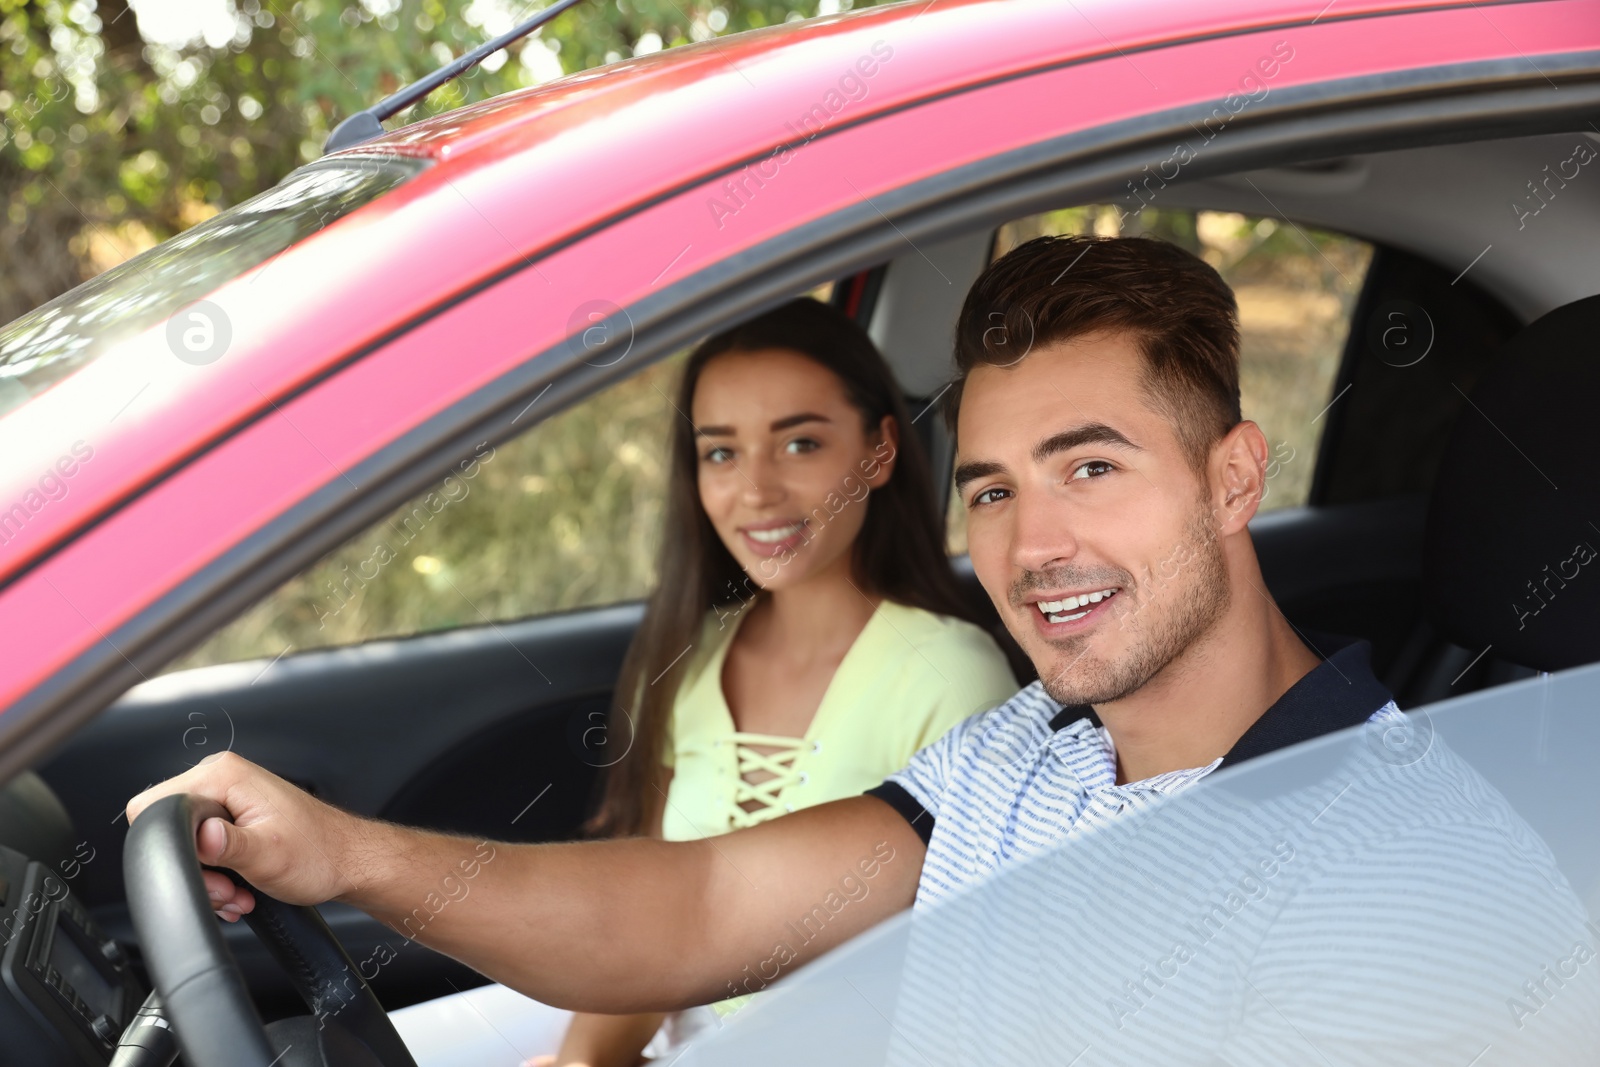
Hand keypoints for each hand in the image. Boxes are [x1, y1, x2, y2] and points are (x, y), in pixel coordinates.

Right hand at [126, 751, 365, 919]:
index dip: (168, 845)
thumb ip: (229, 846)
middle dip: (195, 870)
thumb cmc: (319, 853)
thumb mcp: (269, 855)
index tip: (205, 870)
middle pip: (168, 829)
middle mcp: (222, 778)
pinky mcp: (233, 817)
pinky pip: (204, 849)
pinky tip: (241, 889)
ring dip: (209, 880)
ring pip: (186, 846)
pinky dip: (218, 877)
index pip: (153, 805)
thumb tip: (202, 837)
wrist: (348, 861)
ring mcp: (227, 798)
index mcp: (225, 775)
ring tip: (240, 892)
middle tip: (227, 888)